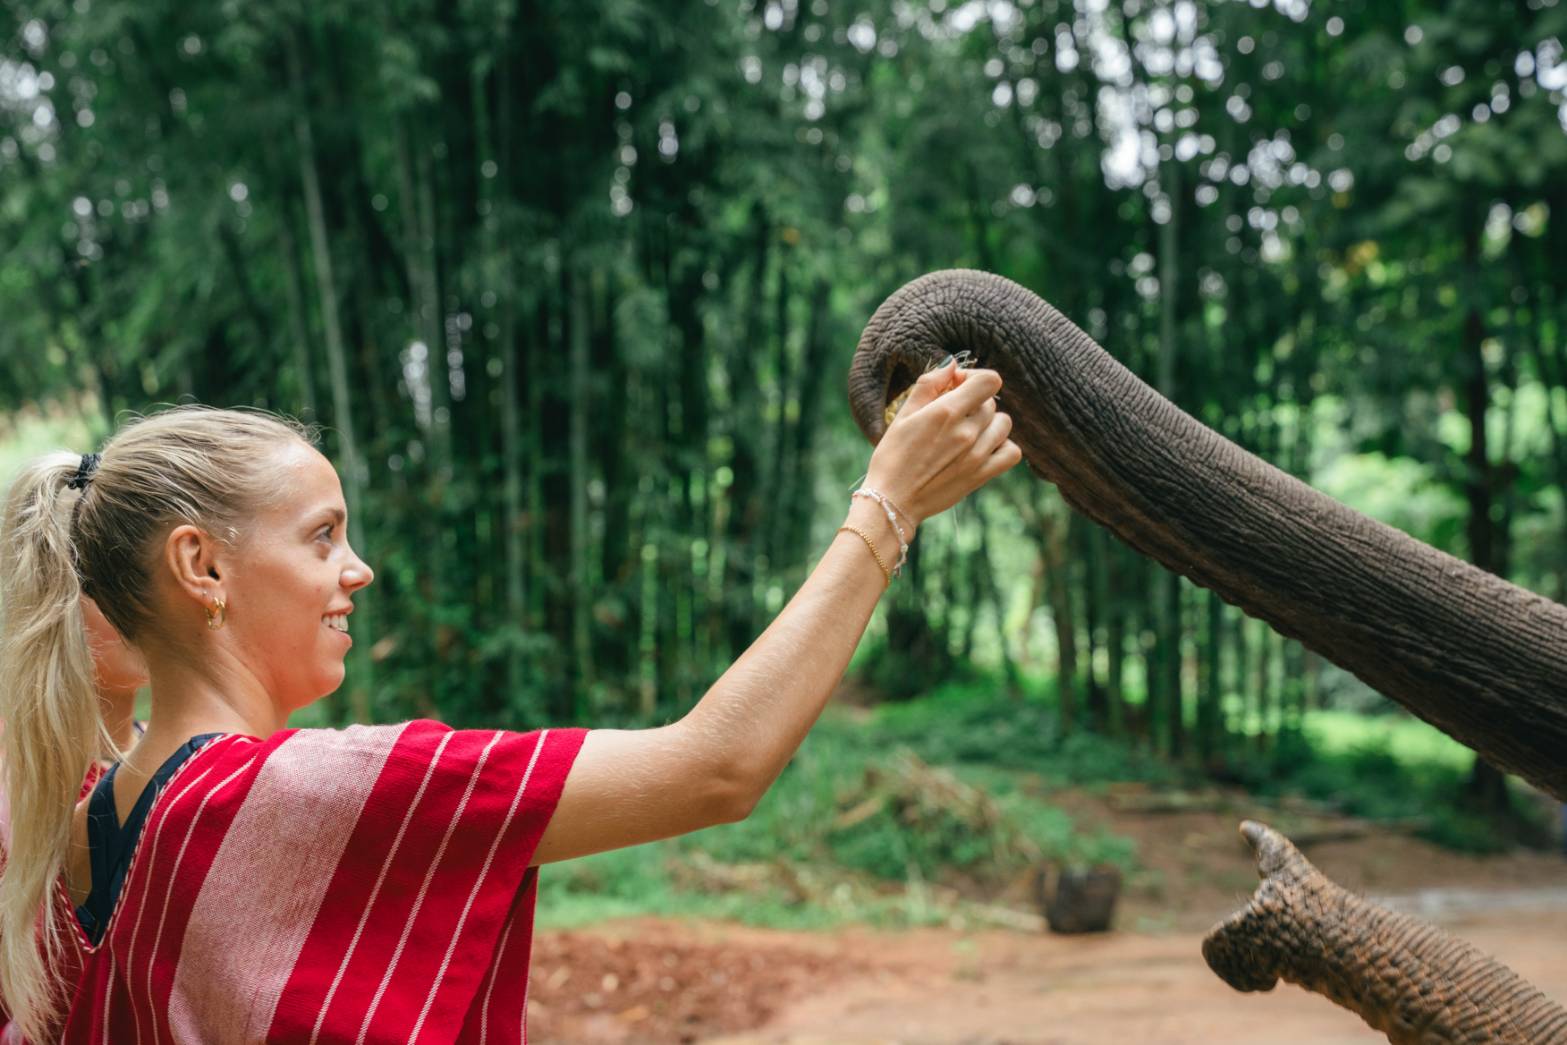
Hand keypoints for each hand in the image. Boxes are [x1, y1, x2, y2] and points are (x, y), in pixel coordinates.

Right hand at [863, 360, 1021, 524]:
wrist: (893, 500)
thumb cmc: (892, 456)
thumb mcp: (903, 414)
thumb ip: (929, 384)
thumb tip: (953, 364)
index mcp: (946, 412)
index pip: (989, 380)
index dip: (975, 377)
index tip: (959, 386)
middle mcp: (966, 431)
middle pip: (991, 402)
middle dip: (974, 402)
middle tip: (953, 415)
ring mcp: (977, 455)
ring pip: (1003, 424)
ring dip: (989, 423)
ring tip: (968, 433)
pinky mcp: (982, 475)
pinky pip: (1012, 453)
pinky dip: (1003, 447)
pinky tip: (984, 448)